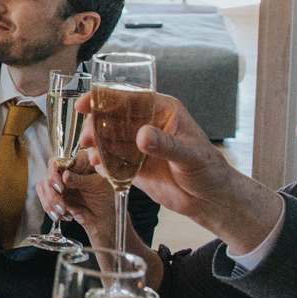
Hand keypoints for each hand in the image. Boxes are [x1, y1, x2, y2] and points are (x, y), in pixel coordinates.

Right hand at [36, 153, 115, 243]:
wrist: (104, 218)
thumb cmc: (106, 198)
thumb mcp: (96, 186)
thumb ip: (80, 180)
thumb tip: (64, 175)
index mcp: (79, 163)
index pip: (58, 162)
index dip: (54, 173)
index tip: (61, 187)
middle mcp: (67, 171)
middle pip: (47, 175)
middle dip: (52, 193)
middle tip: (62, 205)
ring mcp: (60, 184)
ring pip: (43, 187)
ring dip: (50, 202)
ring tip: (63, 212)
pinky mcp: (56, 196)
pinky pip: (44, 199)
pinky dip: (50, 209)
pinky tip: (62, 215)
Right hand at [80, 91, 282, 253]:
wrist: (210, 201)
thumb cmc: (209, 171)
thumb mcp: (190, 155)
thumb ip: (166, 144)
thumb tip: (141, 135)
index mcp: (162, 111)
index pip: (129, 97)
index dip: (104, 97)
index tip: (86, 104)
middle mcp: (147, 125)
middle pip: (112, 117)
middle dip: (95, 126)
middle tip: (87, 139)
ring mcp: (139, 146)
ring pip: (109, 139)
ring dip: (96, 146)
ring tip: (92, 156)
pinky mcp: (134, 166)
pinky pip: (112, 161)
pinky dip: (103, 164)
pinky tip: (100, 168)